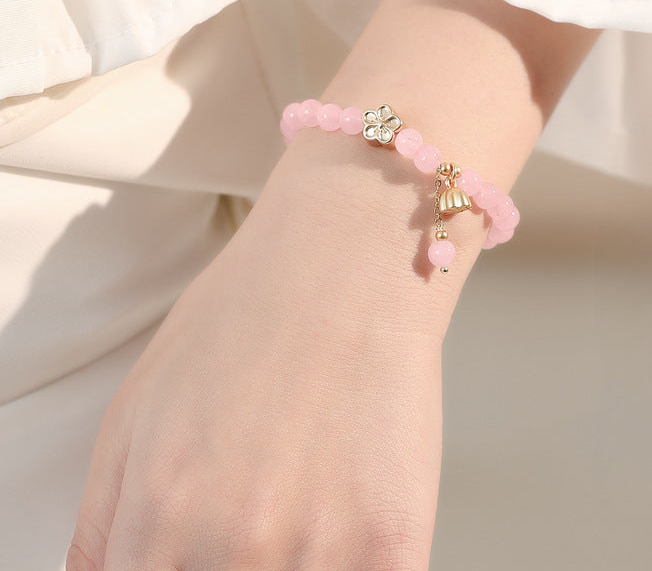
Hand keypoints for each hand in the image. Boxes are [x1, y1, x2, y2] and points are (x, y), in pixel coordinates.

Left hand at [66, 146, 452, 570]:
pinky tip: (345, 526)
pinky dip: (351, 566)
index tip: (191, 557)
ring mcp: (321, 551)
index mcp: (159, 520)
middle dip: (230, 565)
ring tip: (302, 507)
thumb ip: (102, 528)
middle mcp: (236, 548)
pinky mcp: (394, 541)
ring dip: (296, 565)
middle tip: (253, 515)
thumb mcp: (135, 412)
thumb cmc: (245, 319)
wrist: (346, 266)